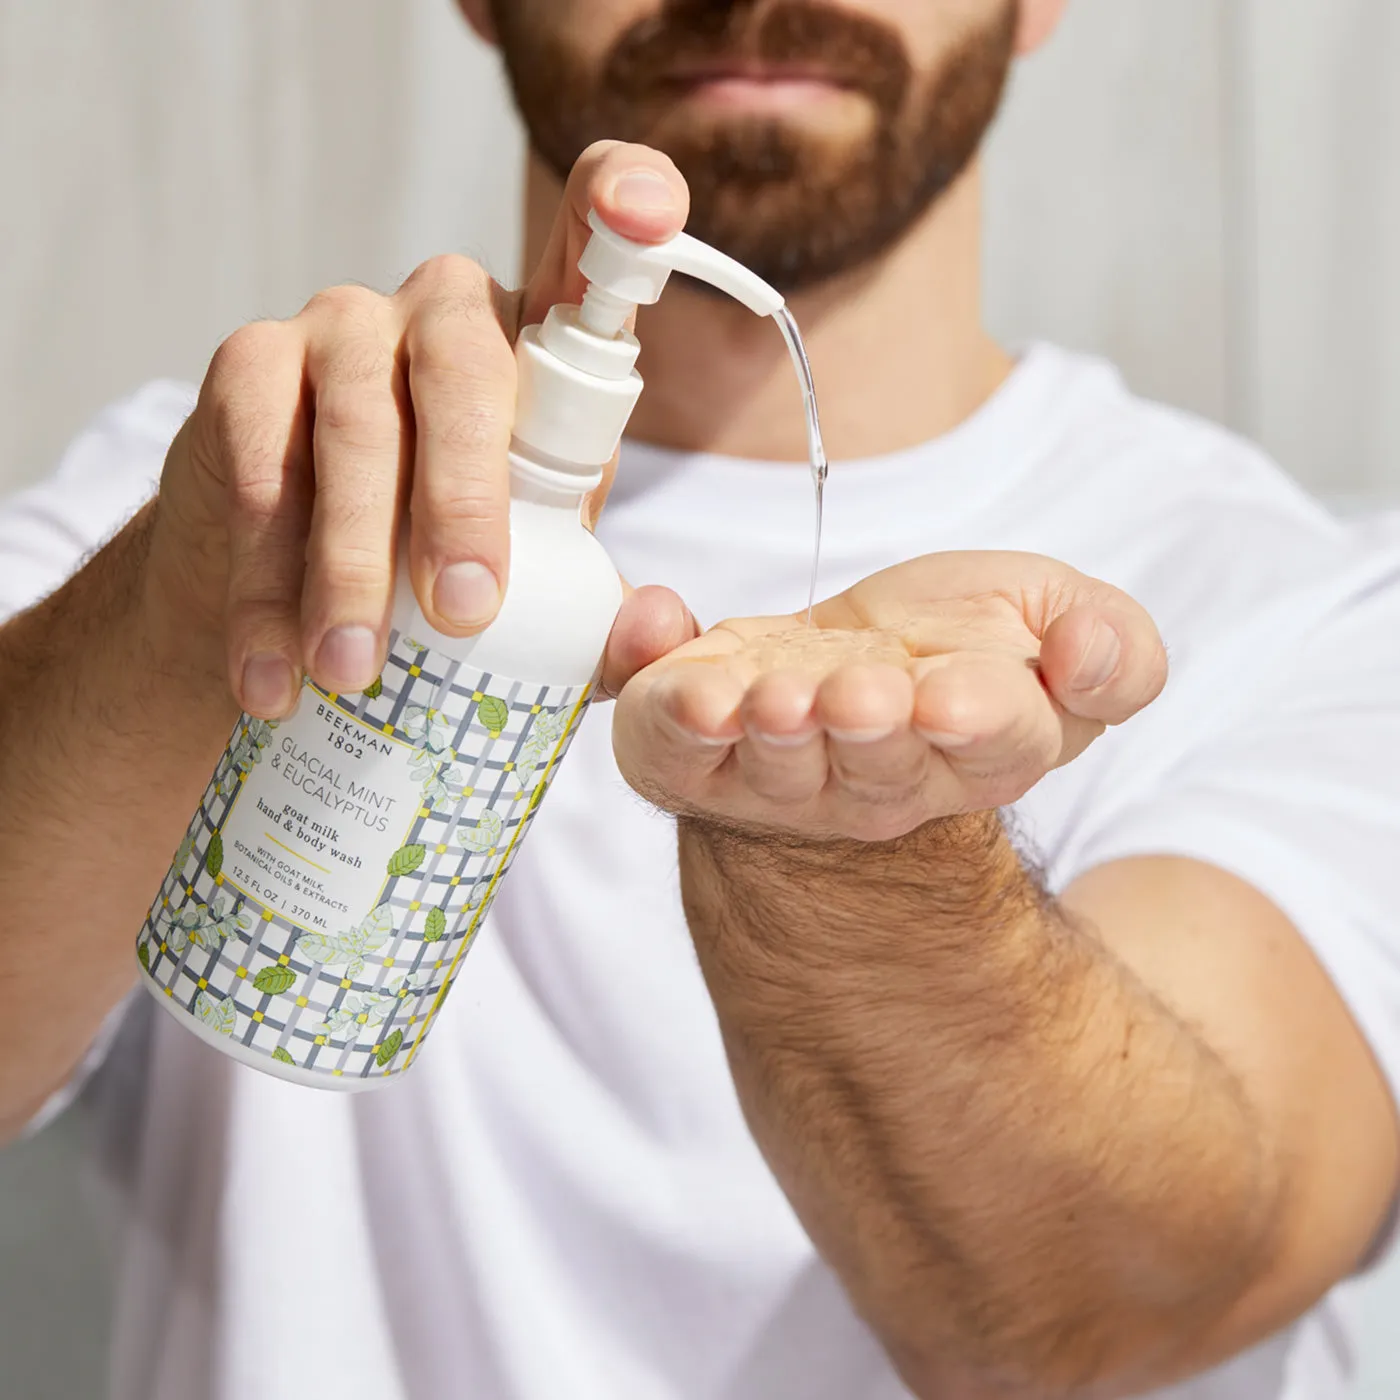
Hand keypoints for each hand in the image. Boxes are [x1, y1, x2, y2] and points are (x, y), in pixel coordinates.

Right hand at [143, 141, 690, 718]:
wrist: (293, 607)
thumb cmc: (442, 581)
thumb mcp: (535, 599)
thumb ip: (602, 619)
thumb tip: (660, 632)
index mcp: (540, 353)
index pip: (590, 248)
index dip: (624, 202)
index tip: (649, 216)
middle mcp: (447, 313)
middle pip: (467, 366)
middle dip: (464, 498)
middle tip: (462, 616)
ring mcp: (344, 327)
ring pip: (359, 423)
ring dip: (353, 561)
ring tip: (351, 673)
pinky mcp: (250, 366)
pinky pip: (264, 465)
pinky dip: (267, 580)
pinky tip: (272, 668)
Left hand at [611, 552, 1167, 841]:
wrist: (851, 667)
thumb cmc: (958, 646)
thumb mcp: (1058, 619)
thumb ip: (1110, 650)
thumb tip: (1086, 653)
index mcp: (978, 746)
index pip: (989, 747)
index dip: (973, 724)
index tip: (951, 698)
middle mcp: (875, 779)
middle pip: (870, 771)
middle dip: (860, 733)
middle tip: (852, 696)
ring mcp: (778, 775)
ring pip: (768, 768)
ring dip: (764, 730)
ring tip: (764, 696)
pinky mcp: (694, 754)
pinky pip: (670, 749)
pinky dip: (661, 709)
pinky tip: (664, 648)